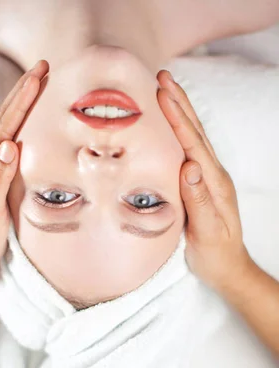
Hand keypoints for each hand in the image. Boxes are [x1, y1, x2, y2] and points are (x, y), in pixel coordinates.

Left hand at [0, 60, 48, 279]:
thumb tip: (10, 146)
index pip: (3, 127)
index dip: (21, 102)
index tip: (37, 78)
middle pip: (1, 117)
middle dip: (22, 91)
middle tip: (42, 66)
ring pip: (1, 123)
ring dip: (19, 100)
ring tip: (36, 80)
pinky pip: (2, 136)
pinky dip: (15, 118)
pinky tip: (23, 113)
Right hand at [157, 70, 251, 292]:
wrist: (228, 268)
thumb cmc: (216, 254)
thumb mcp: (207, 232)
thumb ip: (199, 200)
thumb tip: (189, 166)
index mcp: (213, 183)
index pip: (193, 143)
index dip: (178, 117)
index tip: (163, 92)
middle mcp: (212, 175)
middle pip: (195, 132)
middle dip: (179, 103)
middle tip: (162, 77)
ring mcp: (207, 179)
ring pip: (193, 139)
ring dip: (179, 113)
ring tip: (165, 91)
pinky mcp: (199, 185)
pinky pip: (187, 152)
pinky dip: (177, 133)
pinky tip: (168, 128)